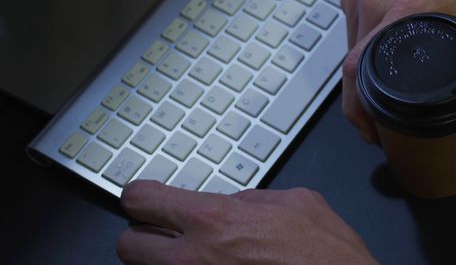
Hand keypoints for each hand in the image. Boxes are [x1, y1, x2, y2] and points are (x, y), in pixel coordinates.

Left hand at [118, 180, 375, 263]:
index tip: (147, 199)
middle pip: (128, 246)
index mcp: (214, 220)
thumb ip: (254, 199)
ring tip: (197, 257)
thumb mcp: (298, 202)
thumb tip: (235, 203)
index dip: (142, 196)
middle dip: (144, 237)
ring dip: (166, 262)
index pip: (141, 200)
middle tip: (164, 234)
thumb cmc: (328, 256)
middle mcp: (194, 259)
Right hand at [339, 0, 455, 154]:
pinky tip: (383, 68)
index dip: (363, 111)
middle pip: (352, 68)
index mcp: (405, 10)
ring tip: (385, 104)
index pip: (362, 72)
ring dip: (362, 80)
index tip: (377, 136)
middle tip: (383, 132)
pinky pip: (352, 33)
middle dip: (361, 105)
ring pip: (349, 52)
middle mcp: (374, 0)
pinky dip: (363, 54)